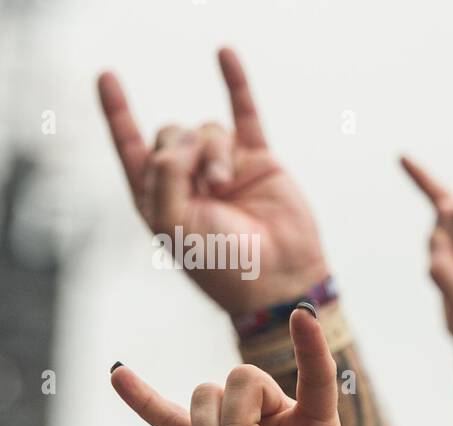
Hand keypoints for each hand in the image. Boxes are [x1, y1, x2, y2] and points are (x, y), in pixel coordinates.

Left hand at [98, 47, 327, 315]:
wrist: (277, 278)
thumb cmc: (221, 263)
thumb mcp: (173, 225)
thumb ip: (164, 176)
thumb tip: (183, 140)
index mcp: (158, 196)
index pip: (131, 147)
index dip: (118, 113)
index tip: (107, 78)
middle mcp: (189, 178)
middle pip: (171, 133)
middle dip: (183, 149)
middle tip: (205, 183)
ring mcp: (225, 167)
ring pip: (208, 131)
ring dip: (214, 154)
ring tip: (227, 185)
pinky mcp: (258, 160)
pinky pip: (244, 113)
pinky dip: (235, 83)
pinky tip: (224, 53)